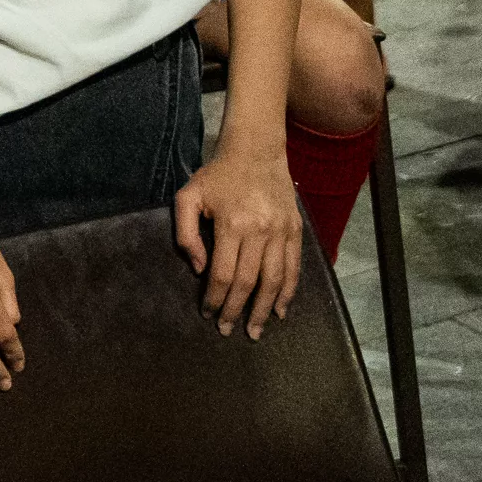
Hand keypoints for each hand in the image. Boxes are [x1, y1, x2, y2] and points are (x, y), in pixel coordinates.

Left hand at [172, 144, 300, 338]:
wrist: (256, 150)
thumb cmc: (217, 175)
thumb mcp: (188, 196)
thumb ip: (185, 234)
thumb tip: (199, 269)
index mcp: (231, 224)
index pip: (222, 274)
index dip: (214, 299)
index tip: (208, 314)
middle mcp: (260, 231)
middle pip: (248, 283)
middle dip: (236, 311)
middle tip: (228, 331)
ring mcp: (281, 232)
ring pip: (274, 281)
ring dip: (265, 310)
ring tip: (256, 330)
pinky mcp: (296, 230)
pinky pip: (293, 268)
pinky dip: (288, 292)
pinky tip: (281, 310)